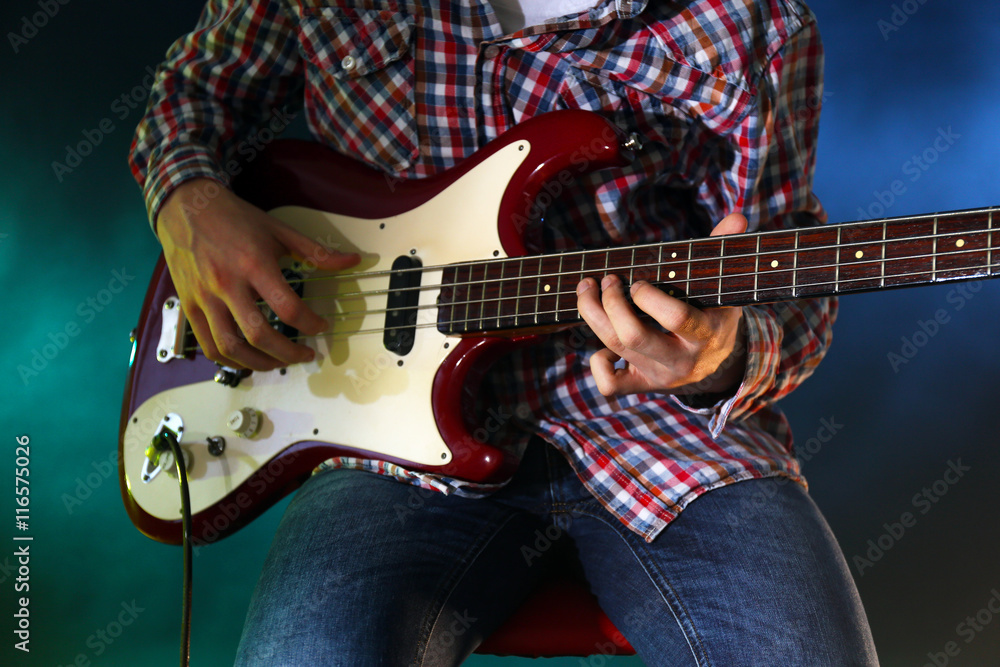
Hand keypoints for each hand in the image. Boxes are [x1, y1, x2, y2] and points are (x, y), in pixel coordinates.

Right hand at [156, 178, 359, 370]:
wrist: (186, 206)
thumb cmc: (234, 218)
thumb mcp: (279, 230)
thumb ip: (316, 251)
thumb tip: (352, 260)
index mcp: (254, 264)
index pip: (288, 307)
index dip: (311, 324)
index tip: (321, 327)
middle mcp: (227, 284)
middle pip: (259, 335)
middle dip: (288, 353)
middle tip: (305, 355)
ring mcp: (205, 298)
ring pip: (231, 347)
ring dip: (260, 363)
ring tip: (278, 363)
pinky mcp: (189, 306)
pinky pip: (207, 345)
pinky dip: (229, 361)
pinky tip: (247, 360)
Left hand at [576, 212, 748, 396]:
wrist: (721, 367)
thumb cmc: (716, 315)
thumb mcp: (723, 288)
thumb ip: (723, 250)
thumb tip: (736, 217)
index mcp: (705, 334)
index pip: (675, 318)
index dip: (648, 297)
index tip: (638, 281)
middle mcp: (681, 360)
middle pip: (633, 335)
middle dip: (611, 302)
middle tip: (607, 280)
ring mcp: (660, 376)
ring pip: (615, 348)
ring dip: (593, 315)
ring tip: (587, 290)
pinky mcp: (643, 387)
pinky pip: (610, 385)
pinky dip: (596, 363)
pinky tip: (603, 346)